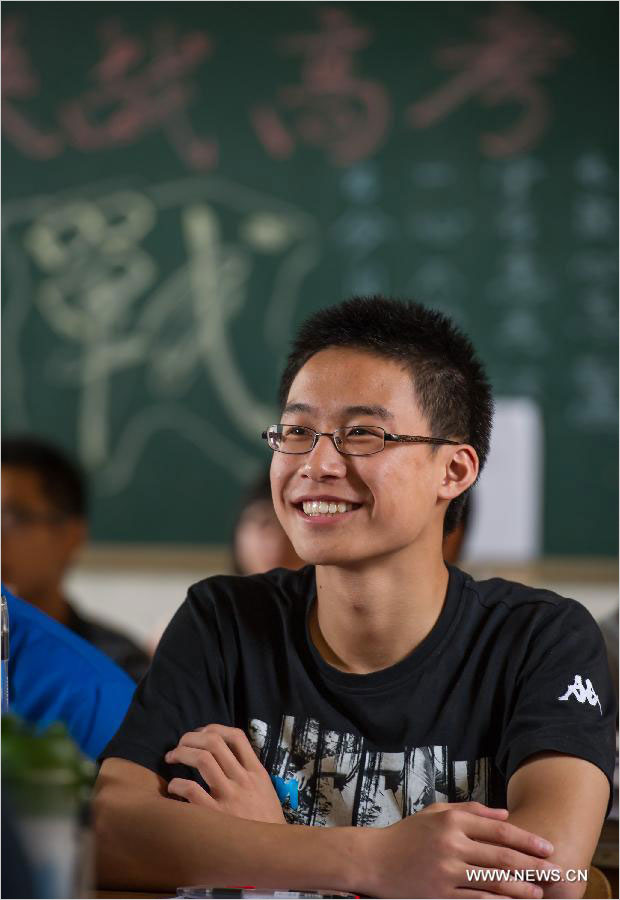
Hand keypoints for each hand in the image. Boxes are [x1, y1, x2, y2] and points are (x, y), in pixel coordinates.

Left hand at [165, 723, 285, 824]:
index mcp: (256, 772)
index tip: (201, 734)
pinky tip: (173, 788)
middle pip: (214, 742)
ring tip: (172, 758)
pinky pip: (191, 790)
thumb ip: (248, 772)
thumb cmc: (265, 822)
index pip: (236, 736)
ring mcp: (229, 797)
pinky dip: (177, 784)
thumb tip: (223, 754)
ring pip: (203, 759)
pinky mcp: (215, 816)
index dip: (213, 728)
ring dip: (181, 753)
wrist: (270, 854)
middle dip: (191, 737)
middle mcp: (242, 780)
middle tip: (180, 744)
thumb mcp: (265, 790)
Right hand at [361, 801, 559, 898]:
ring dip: (520, 888)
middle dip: (532, 865)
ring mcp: (446, 872)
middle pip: (501, 857)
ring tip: (539, 892)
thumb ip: (472, 812)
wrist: (376, 860)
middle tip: (553, 871)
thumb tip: (505, 815)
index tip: (547, 846)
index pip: (499, 831)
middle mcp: (451, 845)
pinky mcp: (441, 895)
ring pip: (493, 882)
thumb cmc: (409, 834)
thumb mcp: (438, 813)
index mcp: (452, 822)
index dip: (527, 839)